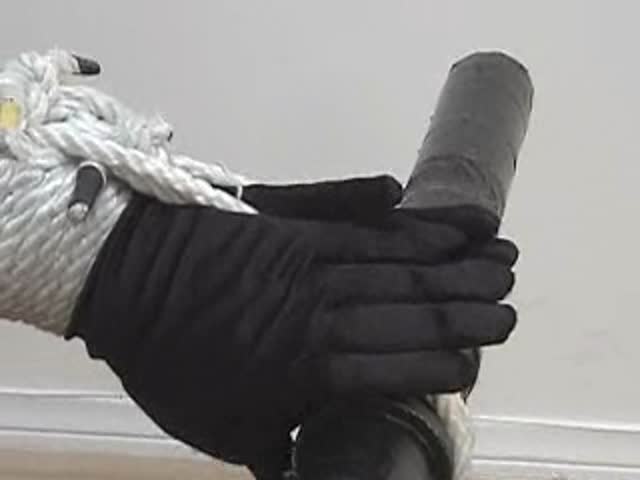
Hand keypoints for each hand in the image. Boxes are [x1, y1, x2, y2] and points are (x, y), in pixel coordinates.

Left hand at [68, 175, 516, 476]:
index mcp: (309, 371)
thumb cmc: (170, 360)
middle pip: (413, 312)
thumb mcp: (219, 427)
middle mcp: (326, 314)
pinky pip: (368, 227)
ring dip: (457, 265)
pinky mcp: (302, 225)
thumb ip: (276, 449)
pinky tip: (445, 225)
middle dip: (469, 312)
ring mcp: (316, 262)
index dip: (443, 365)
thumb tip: (307, 471)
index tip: (477, 364)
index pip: (396, 369)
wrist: (126, 280)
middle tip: (512, 308)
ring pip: (401, 266)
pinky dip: (412, 227)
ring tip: (501, 259)